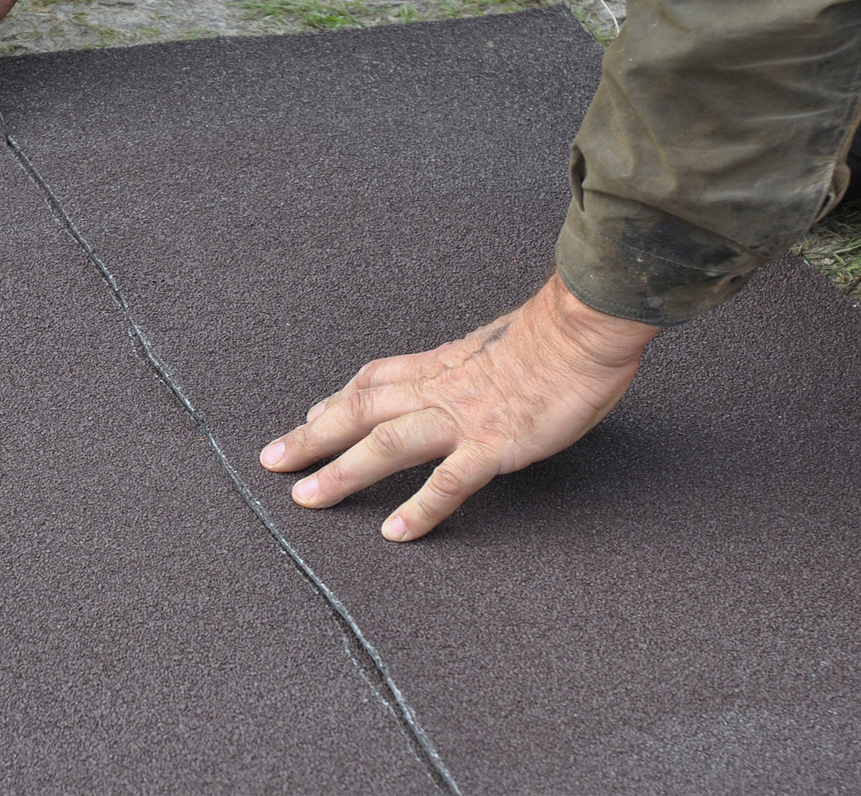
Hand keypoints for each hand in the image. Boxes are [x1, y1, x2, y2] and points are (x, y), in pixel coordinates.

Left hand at [258, 272, 660, 541]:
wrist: (587, 327)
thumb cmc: (558, 335)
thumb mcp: (498, 343)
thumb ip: (471, 364)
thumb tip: (463, 375)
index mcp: (440, 365)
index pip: (373, 381)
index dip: (337, 400)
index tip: (310, 416)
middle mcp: (438, 389)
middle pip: (358, 411)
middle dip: (311, 437)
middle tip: (273, 461)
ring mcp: (462, 418)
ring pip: (385, 445)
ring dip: (341, 472)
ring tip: (307, 499)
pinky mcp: (493, 444)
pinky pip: (447, 482)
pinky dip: (419, 509)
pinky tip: (395, 532)